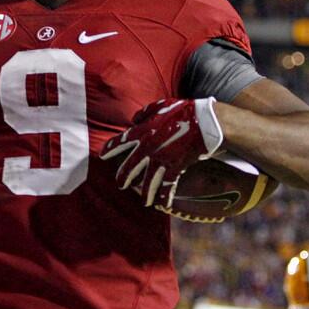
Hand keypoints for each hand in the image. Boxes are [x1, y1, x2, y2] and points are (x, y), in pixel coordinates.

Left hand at [100, 97, 222, 207]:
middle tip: (120, 185)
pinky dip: (165, 194)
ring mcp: (162, 158)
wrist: (205, 122)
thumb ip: (145, 112)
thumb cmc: (184, 111)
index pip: (122, 141)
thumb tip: (133, 120)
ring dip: (145, 192)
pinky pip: (168, 183)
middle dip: (124, 177)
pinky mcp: (176, 166)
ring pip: (149, 180)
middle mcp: (149, 147)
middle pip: (131, 166)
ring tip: (143, 200)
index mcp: (144, 131)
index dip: (111, 148)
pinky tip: (162, 203)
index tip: (102, 155)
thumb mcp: (161, 106)